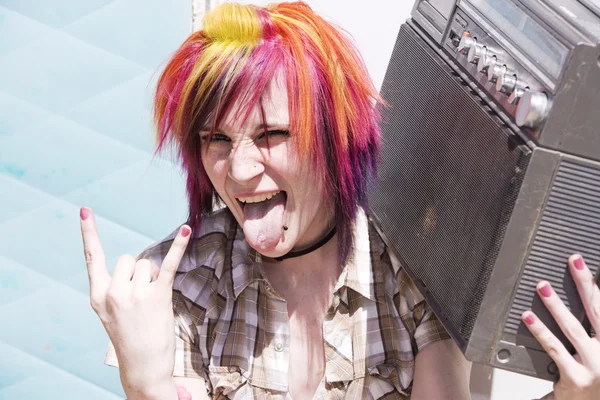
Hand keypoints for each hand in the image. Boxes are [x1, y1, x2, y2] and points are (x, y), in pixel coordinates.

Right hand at [80, 207, 190, 398]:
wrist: (143, 366)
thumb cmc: (129, 337)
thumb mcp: (111, 313)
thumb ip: (118, 287)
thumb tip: (144, 264)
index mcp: (98, 296)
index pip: (92, 258)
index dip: (89, 234)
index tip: (85, 211)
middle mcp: (113, 293)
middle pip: (130, 259)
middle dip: (140, 271)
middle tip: (142, 297)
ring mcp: (134, 295)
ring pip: (149, 265)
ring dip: (155, 277)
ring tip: (153, 302)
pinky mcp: (157, 297)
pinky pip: (169, 265)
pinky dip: (179, 247)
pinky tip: (186, 231)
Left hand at [522, 254, 599, 399]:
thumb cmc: (596, 376)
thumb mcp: (599, 348)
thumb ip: (593, 325)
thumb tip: (584, 292)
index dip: (594, 283)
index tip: (582, 262)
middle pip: (596, 310)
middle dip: (584, 283)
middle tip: (573, 261)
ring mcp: (594, 365)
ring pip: (573, 328)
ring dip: (556, 305)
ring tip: (543, 286)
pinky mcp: (575, 377)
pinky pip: (553, 348)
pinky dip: (540, 330)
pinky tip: (528, 316)